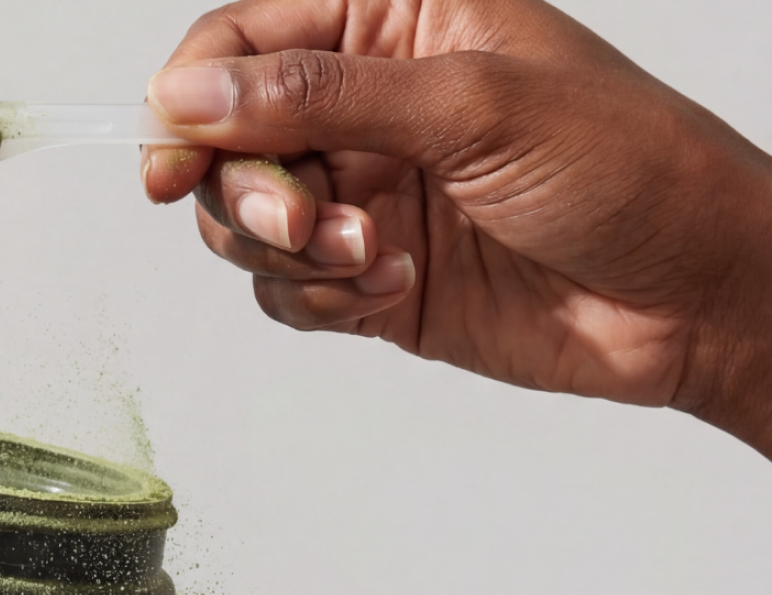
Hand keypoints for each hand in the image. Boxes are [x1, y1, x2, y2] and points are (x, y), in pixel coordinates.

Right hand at [143, 0, 771, 455]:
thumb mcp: (471, 105)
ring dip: (292, 254)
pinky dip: (321, 301)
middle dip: (249, 191)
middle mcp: (366, 106)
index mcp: (393, 21)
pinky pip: (289, 293)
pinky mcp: (369, 278)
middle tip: (304, 220)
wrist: (686, 297)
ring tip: (373, 258)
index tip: (174, 157)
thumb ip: (322, 97)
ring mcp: (366, 195)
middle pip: (228, 141)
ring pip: (248, 226)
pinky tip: (392, 289)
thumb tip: (194, 91)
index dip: (194, 97)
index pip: (246, 40)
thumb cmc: (624, 168)